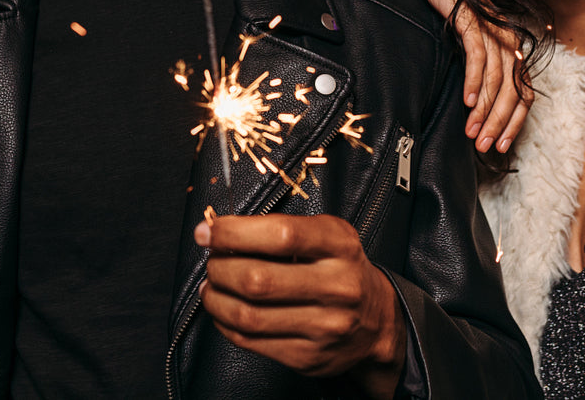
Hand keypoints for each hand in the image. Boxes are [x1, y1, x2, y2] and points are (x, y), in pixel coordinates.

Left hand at [197, 214, 405, 393]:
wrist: (376, 321)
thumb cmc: (339, 268)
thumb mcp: (326, 235)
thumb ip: (280, 228)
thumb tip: (220, 231)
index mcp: (340, 246)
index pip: (281, 235)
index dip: (235, 233)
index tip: (208, 232)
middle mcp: (338, 286)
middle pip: (258, 280)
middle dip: (219, 269)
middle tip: (212, 263)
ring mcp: (325, 326)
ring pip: (249, 315)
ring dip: (216, 299)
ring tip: (211, 287)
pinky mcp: (310, 357)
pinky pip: (252, 342)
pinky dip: (226, 324)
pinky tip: (225, 311)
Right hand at [408, 0, 529, 152]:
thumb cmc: (450, 12)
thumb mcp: (472, 46)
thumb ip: (483, 71)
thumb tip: (482, 108)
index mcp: (513, 48)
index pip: (524, 94)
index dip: (515, 123)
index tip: (500, 145)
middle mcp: (510, 40)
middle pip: (513, 91)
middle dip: (499, 123)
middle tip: (484, 145)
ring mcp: (494, 29)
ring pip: (497, 79)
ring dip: (485, 109)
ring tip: (472, 130)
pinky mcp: (475, 20)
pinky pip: (478, 57)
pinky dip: (474, 82)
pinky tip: (467, 100)